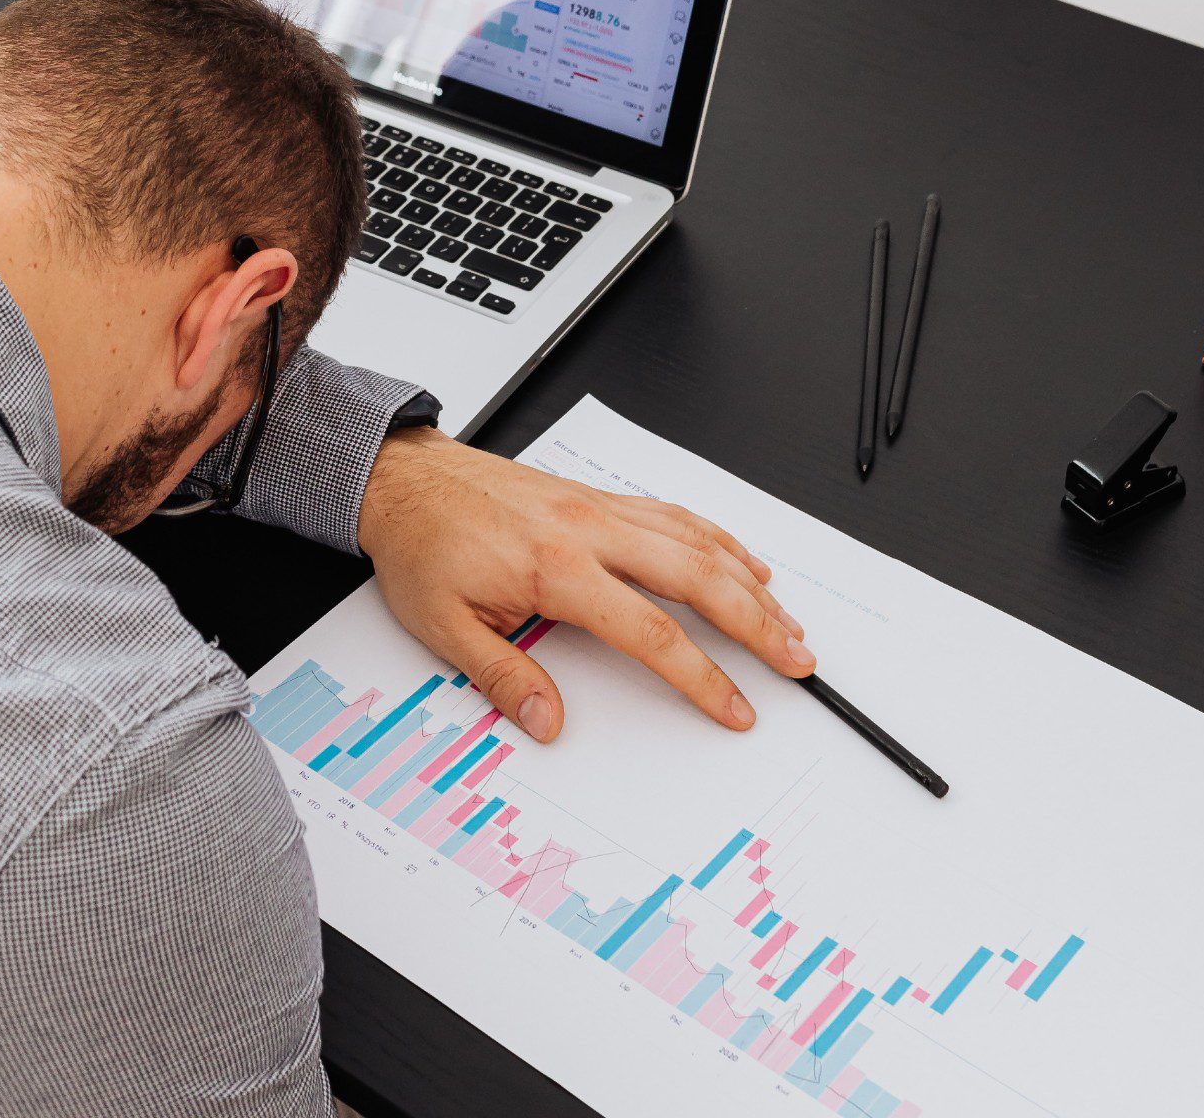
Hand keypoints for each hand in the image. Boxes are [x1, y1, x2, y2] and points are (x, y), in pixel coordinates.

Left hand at [356, 428, 814, 741]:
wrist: (407, 482)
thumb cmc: (423, 544)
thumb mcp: (444, 625)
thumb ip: (502, 676)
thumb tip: (547, 722)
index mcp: (555, 566)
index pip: (650, 630)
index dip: (701, 675)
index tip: (734, 706)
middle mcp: (589, 530)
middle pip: (698, 577)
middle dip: (757, 623)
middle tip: (797, 659)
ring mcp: (599, 509)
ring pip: (697, 541)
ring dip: (751, 583)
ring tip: (789, 622)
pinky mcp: (598, 499)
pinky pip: (676, 515)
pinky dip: (721, 540)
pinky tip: (745, 563)